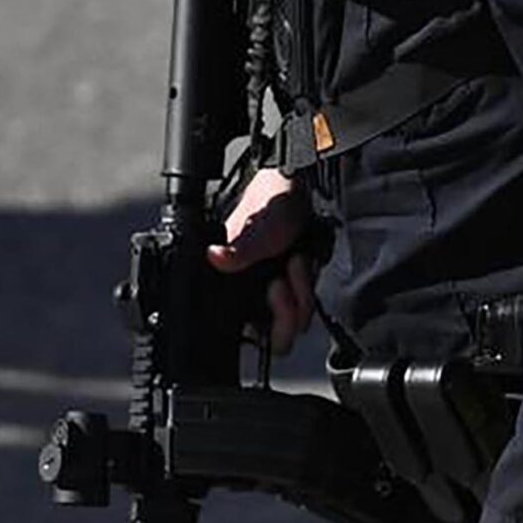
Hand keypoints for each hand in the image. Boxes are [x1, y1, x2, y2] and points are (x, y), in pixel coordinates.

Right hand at [205, 168, 315, 352]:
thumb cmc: (268, 205)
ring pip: (295, 319)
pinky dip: (308, 285)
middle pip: (277, 333)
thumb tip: (214, 257)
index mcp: (233, 291)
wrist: (295, 188)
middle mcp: (252, 298)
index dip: (270, 324)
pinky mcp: (293, 288)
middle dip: (290, 307)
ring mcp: (273, 294)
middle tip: (288, 275)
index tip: (276, 290)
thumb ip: (238, 252)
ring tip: (295, 260)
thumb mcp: (256, 231)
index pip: (251, 334)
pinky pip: (305, 303)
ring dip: (301, 291)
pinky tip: (302, 263)